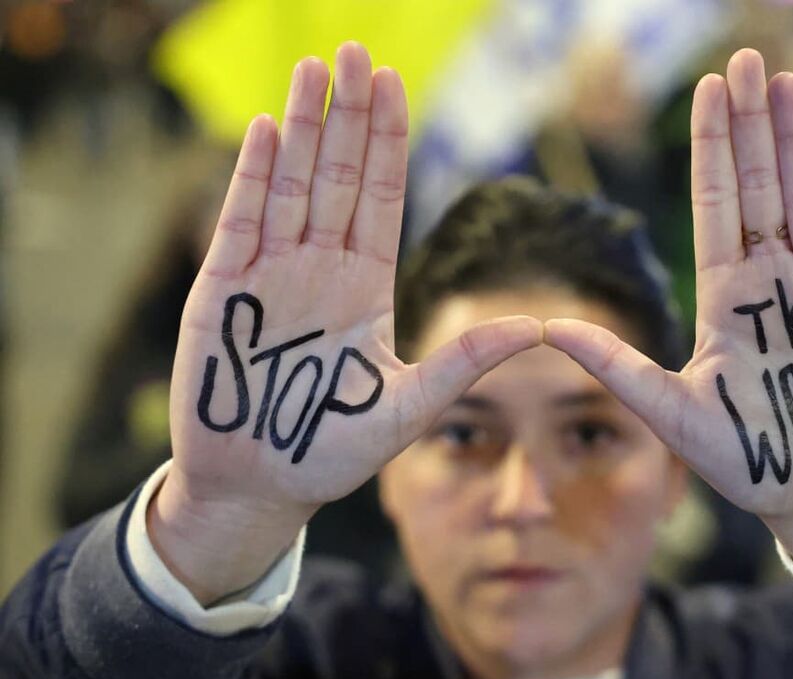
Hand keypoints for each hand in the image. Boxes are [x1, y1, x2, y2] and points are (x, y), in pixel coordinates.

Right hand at [152, 43, 540, 601]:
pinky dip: (254, 177)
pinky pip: (241, 221)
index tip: (395, 85)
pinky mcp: (223, 289)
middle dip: (348, 115)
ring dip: (302, 127)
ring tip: (313, 69)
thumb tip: (541, 329)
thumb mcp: (410, 406)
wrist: (258, 487)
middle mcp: (320, 270)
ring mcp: (270, 274)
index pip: (381, 199)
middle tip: (355, 50)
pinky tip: (269, 130)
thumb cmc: (332, 451)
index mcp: (365, 288)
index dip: (387, 143)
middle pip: (338, 177)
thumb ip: (466, 363)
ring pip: (291, 185)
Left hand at [545, 50, 792, 566]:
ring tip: (786, 83)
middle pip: (761, 188)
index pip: (716, 207)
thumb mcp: (674, 413)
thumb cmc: (748, 461)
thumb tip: (544, 328)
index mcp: (726, 300)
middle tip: (744, 58)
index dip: (711, 150)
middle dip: (752, 125)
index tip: (704, 93)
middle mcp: (774, 285)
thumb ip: (617, 367)